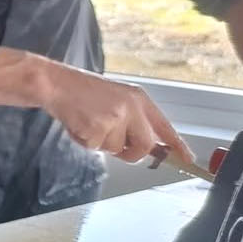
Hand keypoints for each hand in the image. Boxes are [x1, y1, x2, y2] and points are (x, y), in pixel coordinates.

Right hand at [38, 61, 192, 165]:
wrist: (55, 83)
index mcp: (138, 99)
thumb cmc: (80, 91)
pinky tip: (78, 124)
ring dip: (100, 142)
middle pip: (145, 145)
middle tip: (114, 144)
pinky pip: (95, 148)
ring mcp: (116, 118)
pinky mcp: (98, 128)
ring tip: (88, 122)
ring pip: (116, 149)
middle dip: (131, 152)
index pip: (164, 126)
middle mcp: (132, 108)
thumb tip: (143, 145)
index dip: (177, 144)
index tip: (186, 158)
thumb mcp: (115, 99)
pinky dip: (84, 141)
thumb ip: (131, 119)